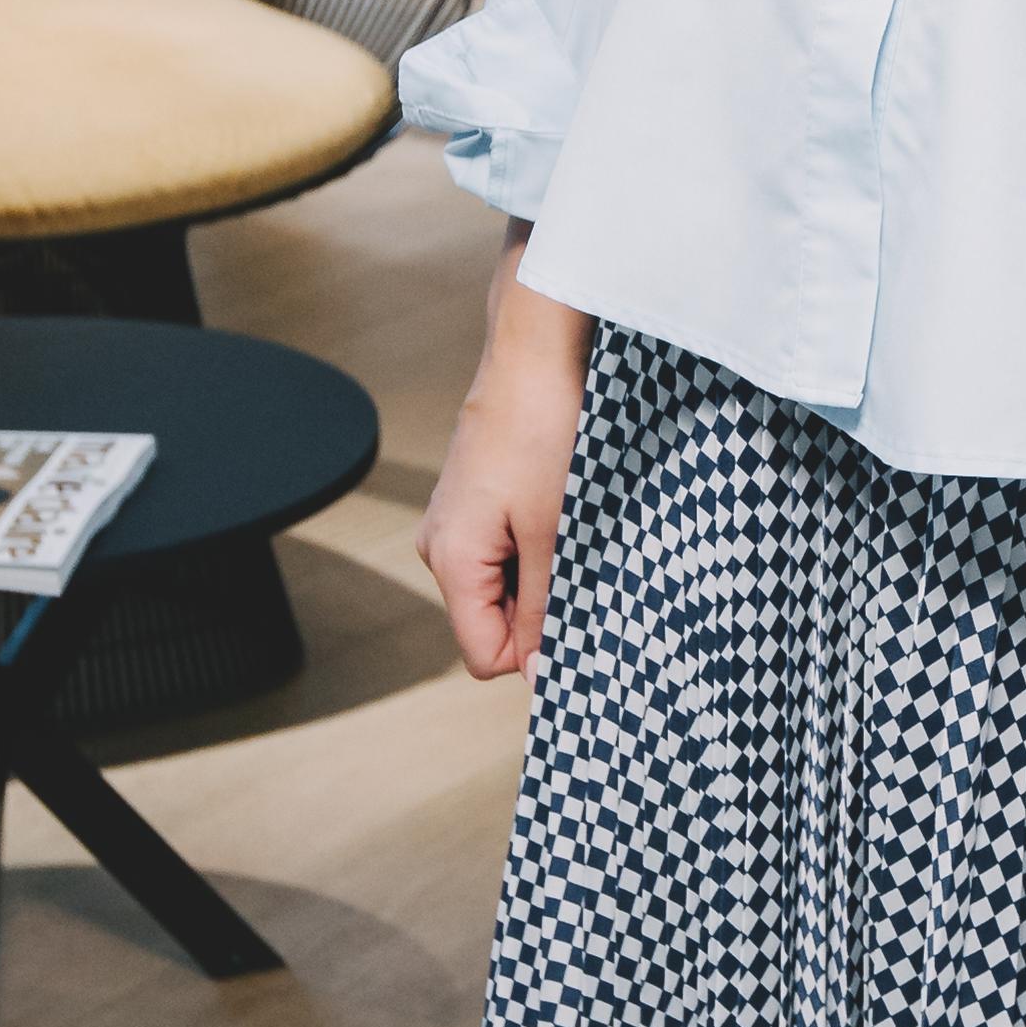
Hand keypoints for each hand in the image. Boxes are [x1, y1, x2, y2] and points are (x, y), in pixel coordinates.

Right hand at [415, 236, 593, 678]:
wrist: (536, 351)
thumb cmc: (544, 432)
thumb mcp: (553, 534)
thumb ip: (542, 610)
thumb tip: (535, 675)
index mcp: (449, 560)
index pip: (484, 654)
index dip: (533, 653)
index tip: (581, 621)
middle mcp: (439, 546)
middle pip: (492, 622)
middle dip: (542, 611)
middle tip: (586, 567)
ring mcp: (455, 521)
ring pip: (504, 586)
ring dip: (545, 575)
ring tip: (575, 530)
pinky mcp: (475, 501)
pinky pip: (505, 551)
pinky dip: (538, 546)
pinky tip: (563, 512)